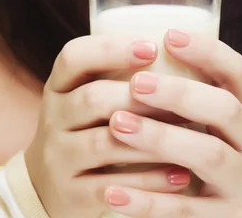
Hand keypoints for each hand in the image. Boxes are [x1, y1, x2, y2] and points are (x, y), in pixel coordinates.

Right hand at [25, 35, 191, 217]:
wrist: (50, 185)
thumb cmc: (88, 126)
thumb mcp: (89, 95)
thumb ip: (122, 74)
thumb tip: (189, 48)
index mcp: (60, 84)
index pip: (74, 56)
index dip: (111, 49)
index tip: (152, 47)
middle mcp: (53, 117)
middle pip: (92, 98)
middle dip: (140, 96)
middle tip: (183, 94)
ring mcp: (58, 157)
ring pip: (104, 143)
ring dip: (151, 137)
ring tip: (191, 132)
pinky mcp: (71, 194)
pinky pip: (112, 187)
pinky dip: (149, 180)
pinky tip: (181, 174)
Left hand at [107, 30, 241, 217]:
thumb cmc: (200, 156)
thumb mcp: (205, 124)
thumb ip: (182, 94)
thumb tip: (131, 47)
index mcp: (241, 111)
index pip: (235, 71)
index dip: (207, 51)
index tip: (169, 35)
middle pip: (226, 110)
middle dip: (181, 93)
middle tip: (137, 83)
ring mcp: (239, 183)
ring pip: (209, 155)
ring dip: (161, 138)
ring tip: (117, 125)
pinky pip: (185, 210)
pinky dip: (147, 200)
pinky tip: (112, 190)